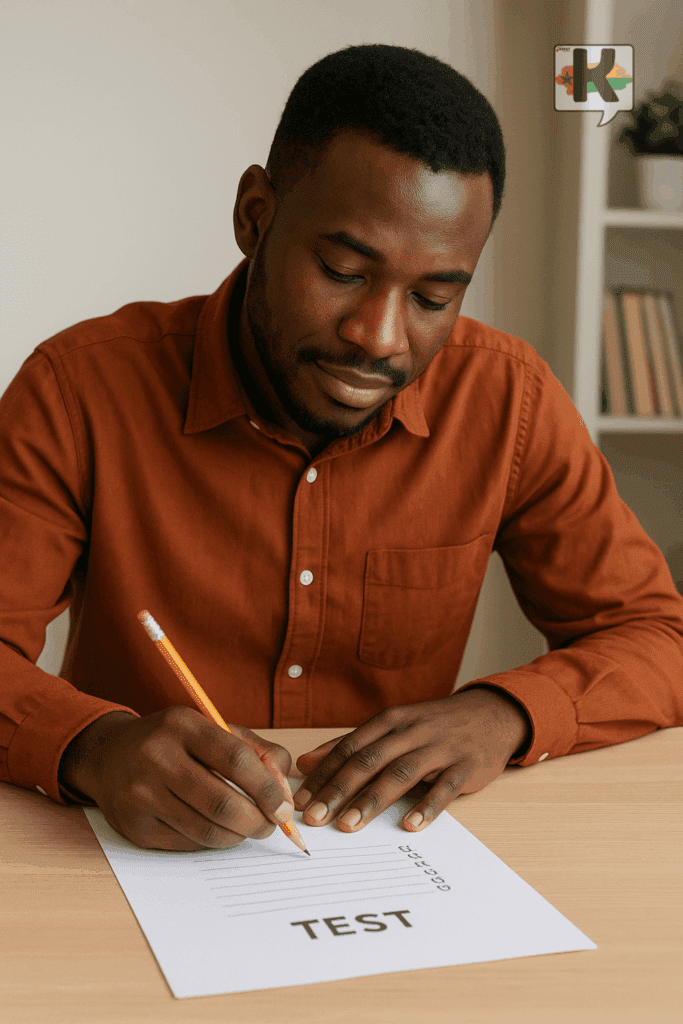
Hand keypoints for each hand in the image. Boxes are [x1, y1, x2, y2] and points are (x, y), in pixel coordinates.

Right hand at [58, 706, 293, 850]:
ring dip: (238, 836)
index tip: (284, 807)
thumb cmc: (175, 742)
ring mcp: (141, 794)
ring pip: (207, 830)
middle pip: (223, 802)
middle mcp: (157, 757)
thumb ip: (259, 752)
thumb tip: (283, 793)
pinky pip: (187, 843)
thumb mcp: (215, 730)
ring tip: (247, 828)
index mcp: (182, 725)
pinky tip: (216, 829)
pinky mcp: (134, 826)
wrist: (108, 756)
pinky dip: (212, 842)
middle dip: (257, 821)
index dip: (267, 789)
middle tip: (270, 826)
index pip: (236, 759)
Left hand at [294, 687, 530, 832]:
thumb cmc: (433, 725)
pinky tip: (410, 824)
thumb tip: (306, 762)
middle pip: (369, 761)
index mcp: (389, 720)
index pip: (349, 747)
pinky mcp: (464, 765)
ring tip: (349, 825)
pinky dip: (427, 806)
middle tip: (316, 817)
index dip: (324, 774)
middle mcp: (410, 731)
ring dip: (372, 800)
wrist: (490, 714)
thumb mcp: (392, 726)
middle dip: (339, 790)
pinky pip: (444, 787)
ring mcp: (439, 747)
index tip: (301, 800)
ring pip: (400, 773)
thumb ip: (350, 744)